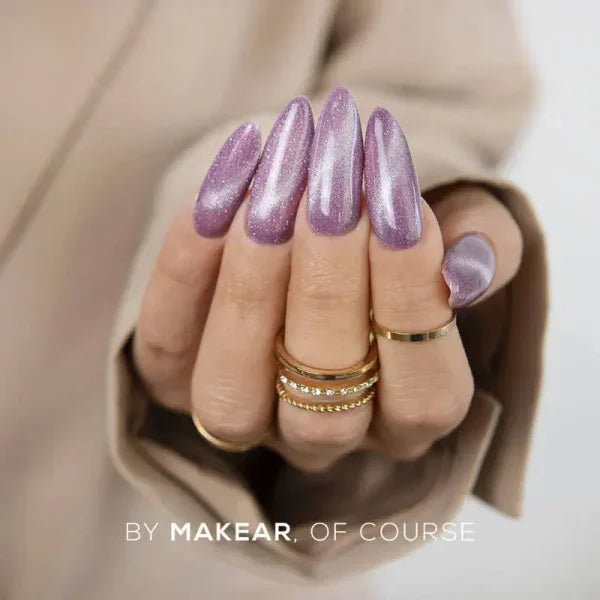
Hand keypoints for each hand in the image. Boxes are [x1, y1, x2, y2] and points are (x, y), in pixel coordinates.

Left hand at [133, 91, 521, 471]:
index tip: (402, 204)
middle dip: (329, 285)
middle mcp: (325, 435)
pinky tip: (222, 193)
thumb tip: (467, 269)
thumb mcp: (463, 228)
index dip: (410, 297)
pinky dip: (185, 267)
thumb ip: (486, 246)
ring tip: (275, 192)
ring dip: (253, 286)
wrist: (323, 219)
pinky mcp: (175, 382)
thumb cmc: (396, 232)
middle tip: (332, 185)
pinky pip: (166, 344)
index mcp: (410, 412)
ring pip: (233, 391)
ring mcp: (244, 417)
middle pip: (324, 403)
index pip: (422, 390)